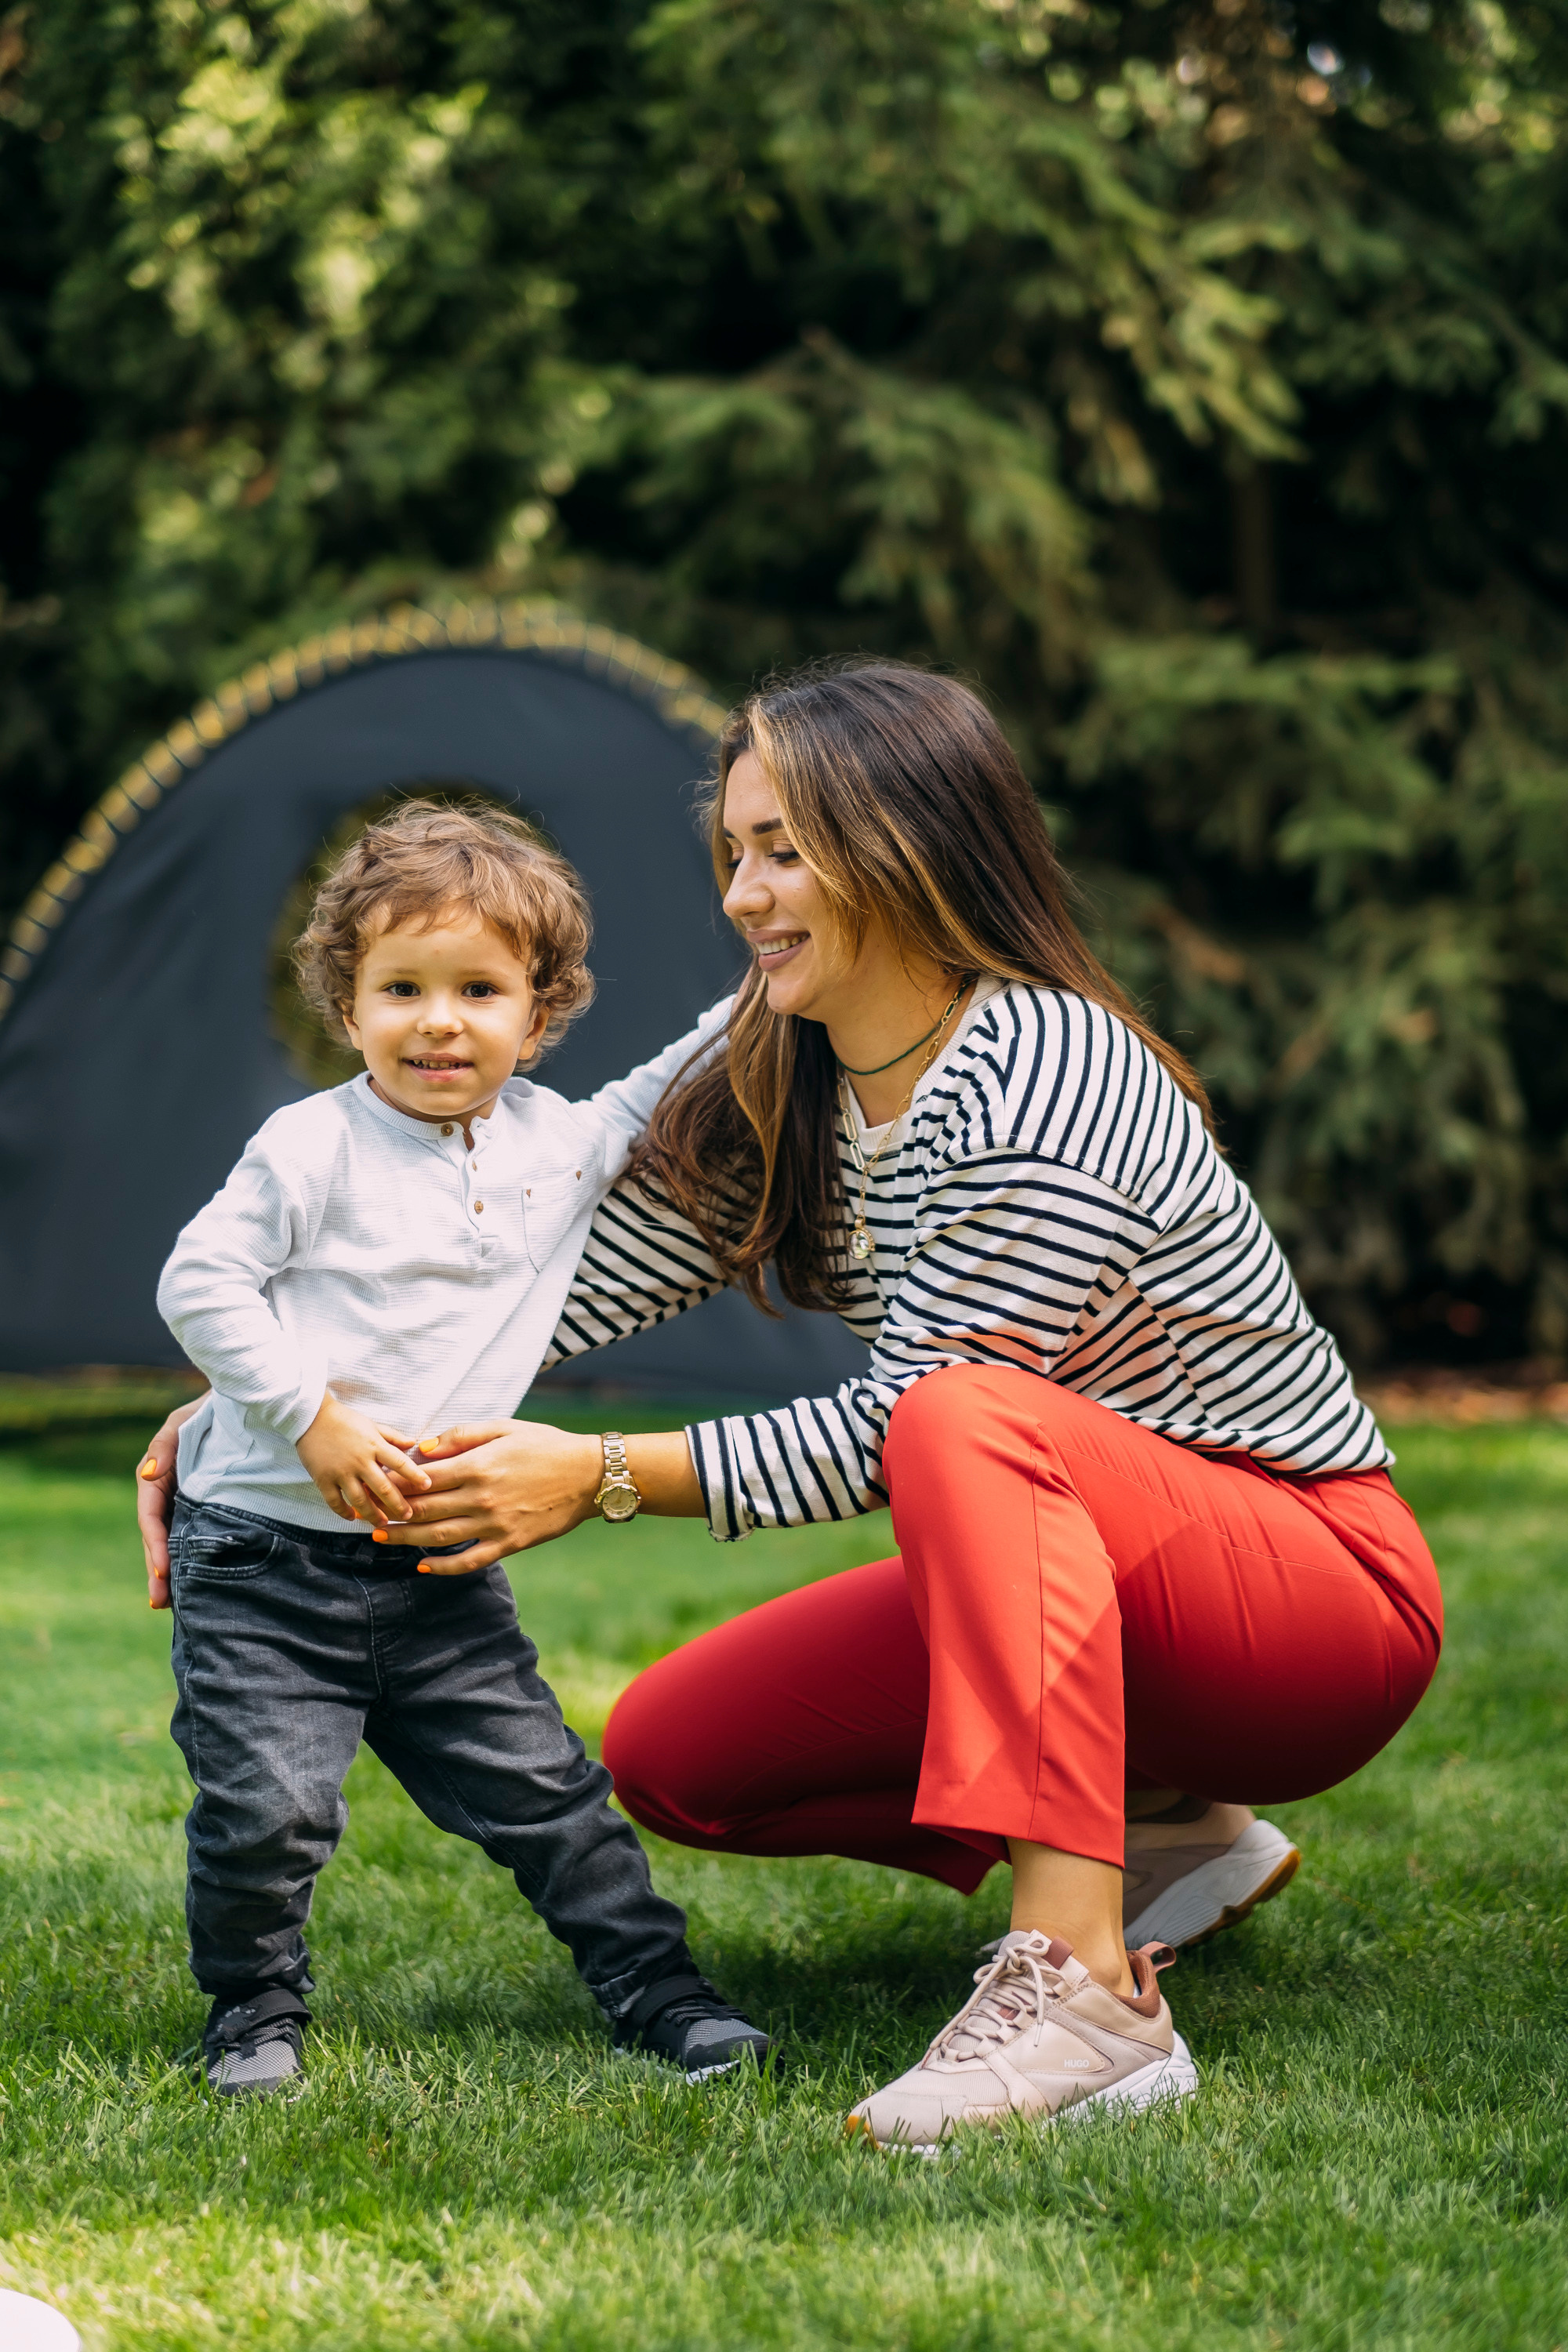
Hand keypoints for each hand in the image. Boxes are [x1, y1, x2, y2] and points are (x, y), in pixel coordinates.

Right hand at [137, 1397, 203, 1609]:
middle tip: (159, 1601)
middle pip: (159, 1535)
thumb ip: (165, 1444)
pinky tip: (192, 1585)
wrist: (250, 1403)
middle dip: (157, 1568)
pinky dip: (190, 1559)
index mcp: (159, 1473)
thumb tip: (148, 1475)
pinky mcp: (209, 1506)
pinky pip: (196, 1535)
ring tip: (166, 1605)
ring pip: (175, 1540)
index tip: (163, 1569)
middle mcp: (170, 1491)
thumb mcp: (186, 1420)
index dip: (156, 1542)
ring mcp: (189, 1500)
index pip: (151, 1513)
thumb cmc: (215, 1407)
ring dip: (170, 1571)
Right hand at [296, 1391, 429, 1525]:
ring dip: (373, 1514)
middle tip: (409, 1516)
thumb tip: (413, 1443)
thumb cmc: (344, 1420)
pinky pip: (335, 1501)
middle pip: (383, 1487)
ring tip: (383, 1523)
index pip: (400, 1463)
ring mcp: (341, 1472)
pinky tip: (353, 1518)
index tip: (428, 1486)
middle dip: (397, 1504)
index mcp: (374, 1445)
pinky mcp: (323, 1479)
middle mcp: (359, 1460)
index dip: (415, 1475)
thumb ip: (392, 1436)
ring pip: (360, 1500)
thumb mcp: (372, 1424)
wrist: (310, 1417)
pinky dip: (344, 1512)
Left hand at [373, 1419, 703, 1571]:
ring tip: (383, 1539)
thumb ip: (460, 1436)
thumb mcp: (504, 1428)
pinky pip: (469, 1561)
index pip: (423, 1479)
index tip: (375, 1484)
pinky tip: (422, 1567)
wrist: (588, 1475)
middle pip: (424, 1510)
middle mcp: (481, 1498)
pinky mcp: (508, 1544)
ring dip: (406, 1540)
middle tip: (366, 1515)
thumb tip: (422, 1449)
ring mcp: (494, 1524)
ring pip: (439, 1537)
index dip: (395, 1483)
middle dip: (391, 1513)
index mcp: (478, 1466)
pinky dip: (443, 1567)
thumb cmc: (546, 1445)